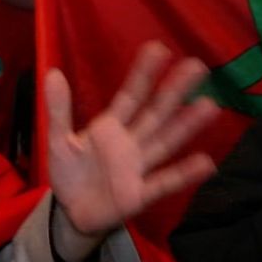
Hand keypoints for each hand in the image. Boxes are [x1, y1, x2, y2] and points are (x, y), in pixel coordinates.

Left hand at [47, 42, 218, 236]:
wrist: (72, 212)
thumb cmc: (70, 173)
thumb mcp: (58, 139)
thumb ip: (58, 109)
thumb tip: (52, 72)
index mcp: (110, 128)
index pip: (131, 96)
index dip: (143, 74)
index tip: (159, 49)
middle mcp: (130, 143)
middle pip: (155, 113)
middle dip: (174, 91)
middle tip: (197, 66)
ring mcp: (138, 168)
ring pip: (165, 142)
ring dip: (186, 126)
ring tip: (209, 105)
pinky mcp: (139, 193)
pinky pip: (163, 182)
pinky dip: (183, 174)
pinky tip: (205, 161)